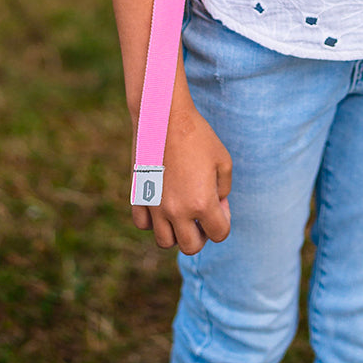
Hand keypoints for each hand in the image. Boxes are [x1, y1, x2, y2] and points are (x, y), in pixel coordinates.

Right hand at [132, 100, 231, 253]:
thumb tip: (216, 207)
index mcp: (202, 202)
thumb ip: (223, 190)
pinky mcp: (138, 196)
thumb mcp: (223, 160)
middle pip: (191, 247)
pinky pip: (143, 224)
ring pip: (164, 241)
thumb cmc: (198, 135)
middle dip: (201, 234)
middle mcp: (177, 211)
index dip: (223, 220)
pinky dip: (153, 220)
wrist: (163, 116)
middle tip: (201, 214)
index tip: (219, 202)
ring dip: (176, 232)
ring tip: (181, 212)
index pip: (219, 234)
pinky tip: (162, 203)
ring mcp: (155, 206)